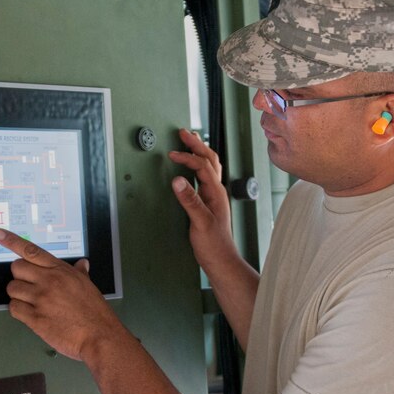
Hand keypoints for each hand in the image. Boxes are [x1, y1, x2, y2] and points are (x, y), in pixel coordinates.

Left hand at [0, 228, 124, 361]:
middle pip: (16, 268)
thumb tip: (82, 264)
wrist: (98, 335)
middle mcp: (49, 281)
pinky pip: (14, 308)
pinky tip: (30, 314)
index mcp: (61, 270)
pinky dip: (18, 310)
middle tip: (29, 285)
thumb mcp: (88, 286)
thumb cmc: (95, 312)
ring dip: (18, 295)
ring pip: (12, 289)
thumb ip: (79, 273)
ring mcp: (41, 300)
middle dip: (19, 276)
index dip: (12, 241)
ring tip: (32, 302)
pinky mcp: (35, 318)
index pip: (31, 251)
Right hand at [168, 128, 236, 271]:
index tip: (172, 154)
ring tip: (189, 141)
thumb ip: (190, 201)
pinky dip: (198, 166)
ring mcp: (214, 197)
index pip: (202, 166)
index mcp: (216, 193)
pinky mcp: (209, 203)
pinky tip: (191, 167)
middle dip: (197, 144)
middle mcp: (217, 192)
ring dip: (200, 152)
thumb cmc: (214, 245)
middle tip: (183, 132)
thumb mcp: (200, 222)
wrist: (221, 261)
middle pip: (210, 160)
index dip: (187, 157)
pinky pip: (205, 177)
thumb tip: (177, 180)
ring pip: (210, 167)